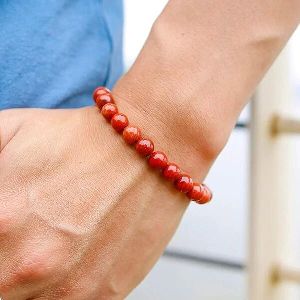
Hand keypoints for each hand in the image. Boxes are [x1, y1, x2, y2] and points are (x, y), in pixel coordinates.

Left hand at [0, 105, 215, 299]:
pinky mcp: (103, 296)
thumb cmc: (85, 139)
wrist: (149, 145)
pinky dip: (55, 292)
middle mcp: (28, 266)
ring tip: (44, 252)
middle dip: (3, 267)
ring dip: (25, 284)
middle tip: (16, 242)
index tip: (0, 236)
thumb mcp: (7, 131)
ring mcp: (70, 289)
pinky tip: (66, 262)